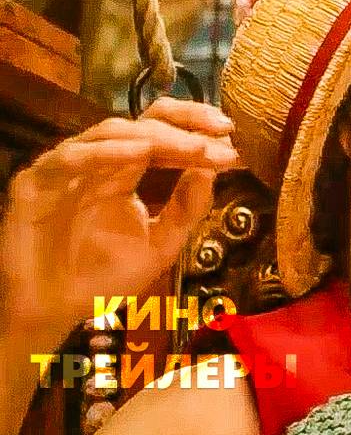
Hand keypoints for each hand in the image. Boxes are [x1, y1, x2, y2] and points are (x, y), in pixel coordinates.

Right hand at [1, 99, 238, 331]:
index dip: (197, 129)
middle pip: (144, 121)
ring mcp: (66, 167)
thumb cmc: (104, 278)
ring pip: (111, 131)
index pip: (164, 131)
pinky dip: (107, 152)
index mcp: (127, 170)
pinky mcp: (36, 182)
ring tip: (194, 145)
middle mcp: (98, 161)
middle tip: (221, 134)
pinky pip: (71, 157)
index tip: (231, 137)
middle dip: (187, 124)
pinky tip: (140, 152)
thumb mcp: (162, 243)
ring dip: (158, 136)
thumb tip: (216, 166)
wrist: (54, 313)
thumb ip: (188, 207)